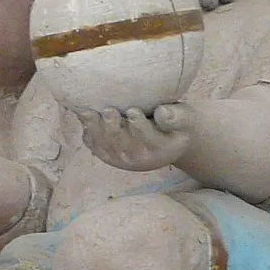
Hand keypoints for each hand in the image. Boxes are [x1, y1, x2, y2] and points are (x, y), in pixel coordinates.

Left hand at [76, 104, 192, 171]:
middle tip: (109, 110)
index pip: (149, 139)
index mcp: (161, 149)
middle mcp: (140, 158)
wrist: (169, 140)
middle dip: (114, 128)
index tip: (134, 111)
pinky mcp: (109, 156)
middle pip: (123, 144)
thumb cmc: (178, 124)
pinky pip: (95, 147)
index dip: (140, 127)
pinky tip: (83, 118)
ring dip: (95, 130)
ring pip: (106, 147)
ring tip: (87, 113)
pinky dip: (88, 134)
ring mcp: (122, 159)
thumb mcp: (186, 119)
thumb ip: (177, 117)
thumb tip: (162, 112)